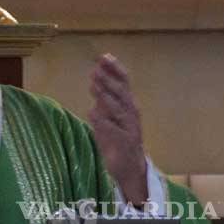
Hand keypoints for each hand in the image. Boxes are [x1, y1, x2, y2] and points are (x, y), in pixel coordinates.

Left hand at [87, 54, 147, 205]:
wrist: (130, 167)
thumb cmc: (118, 137)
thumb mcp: (109, 114)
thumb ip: (104, 97)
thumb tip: (96, 77)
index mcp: (128, 104)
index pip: (124, 82)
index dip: (115, 69)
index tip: (104, 56)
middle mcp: (131, 113)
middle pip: (121, 93)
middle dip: (108, 80)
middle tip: (95, 70)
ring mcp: (130, 128)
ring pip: (118, 110)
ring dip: (105, 97)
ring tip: (93, 86)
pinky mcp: (125, 143)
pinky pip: (114, 131)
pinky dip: (103, 121)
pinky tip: (92, 113)